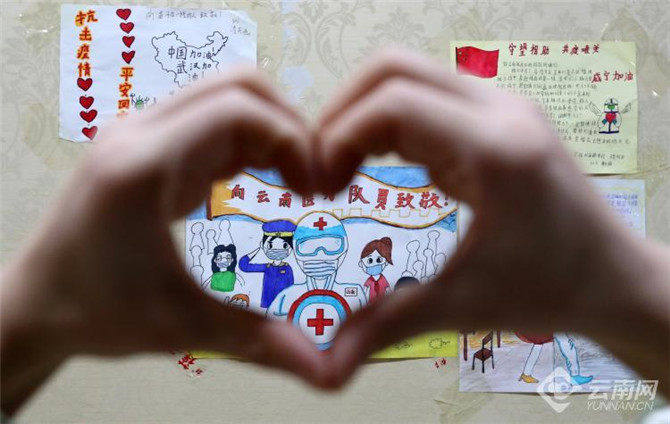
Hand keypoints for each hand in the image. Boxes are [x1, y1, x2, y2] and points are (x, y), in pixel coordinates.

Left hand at [0, 69, 326, 412]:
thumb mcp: (183, 327)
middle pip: (236, 86)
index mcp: (143, 168)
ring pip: (224, 96)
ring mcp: (139, 132)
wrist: (36, 305)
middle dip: (288, 126)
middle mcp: (138, 133)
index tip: (315, 189)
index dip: (292, 140)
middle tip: (311, 179)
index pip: (237, 112)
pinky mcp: (146, 143)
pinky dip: (246, 142)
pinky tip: (256, 181)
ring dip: (269, 131)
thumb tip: (327, 370)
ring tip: (292, 180)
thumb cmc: (98, 312)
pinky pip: (209, 120)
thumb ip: (259, 341)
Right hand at [317, 49, 669, 389]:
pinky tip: (379, 164)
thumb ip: (388, 324)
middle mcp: (501, 110)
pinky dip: (389, 122)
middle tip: (320, 170)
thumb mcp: (462, 305)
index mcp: (496, 151)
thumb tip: (325, 366)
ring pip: (408, 76)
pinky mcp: (498, 114)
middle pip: (393, 70)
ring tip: (342, 169)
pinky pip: (427, 95)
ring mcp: (502, 105)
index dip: (338, 138)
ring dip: (363, 116)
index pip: (393, 106)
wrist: (613, 278)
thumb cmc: (550, 289)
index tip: (319, 187)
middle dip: (340, 115)